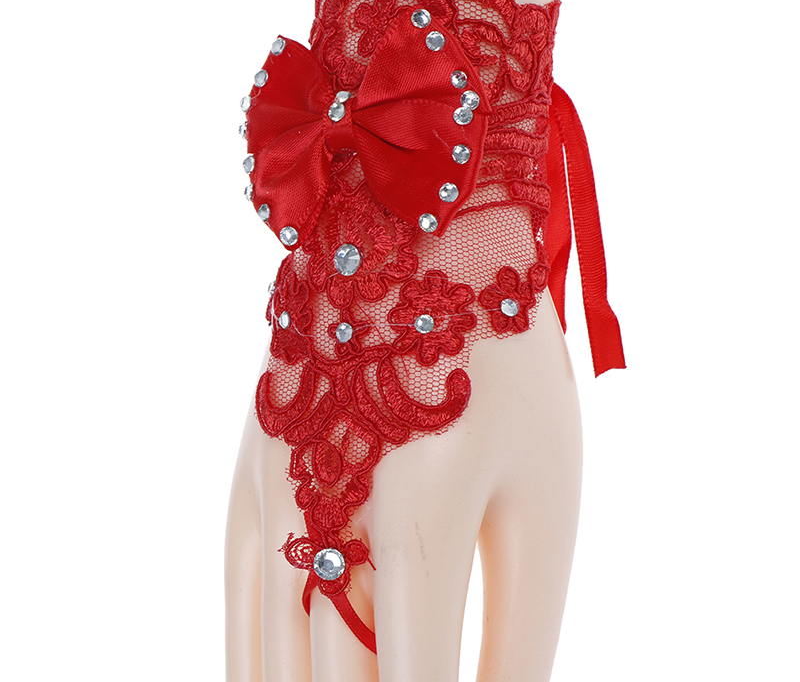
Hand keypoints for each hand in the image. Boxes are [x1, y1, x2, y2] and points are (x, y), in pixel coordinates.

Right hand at [225, 291, 580, 681]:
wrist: (423, 248)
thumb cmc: (506, 367)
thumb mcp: (543, 488)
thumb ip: (522, 621)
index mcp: (427, 503)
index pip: (417, 677)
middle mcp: (333, 496)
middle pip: (338, 672)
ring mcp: (277, 481)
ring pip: (277, 645)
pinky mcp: (253, 466)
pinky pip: (239, 591)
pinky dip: (253, 661)